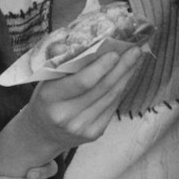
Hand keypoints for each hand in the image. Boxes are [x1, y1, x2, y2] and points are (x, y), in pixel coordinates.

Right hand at [23, 44, 144, 154]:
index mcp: (50, 97)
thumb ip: (60, 62)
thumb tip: (78, 43)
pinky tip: (126, 76)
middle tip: (135, 51)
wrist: (43, 134)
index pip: (82, 82)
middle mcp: (66, 115)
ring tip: (135, 60)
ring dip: (125, 76)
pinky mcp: (93, 133)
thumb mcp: (45, 80)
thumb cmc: (46, 100)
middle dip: (121, 67)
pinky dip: (121, 89)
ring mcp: (81, 127)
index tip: (115, 53)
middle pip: (102, 88)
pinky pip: (112, 107)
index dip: (101, 67)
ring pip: (111, 97)